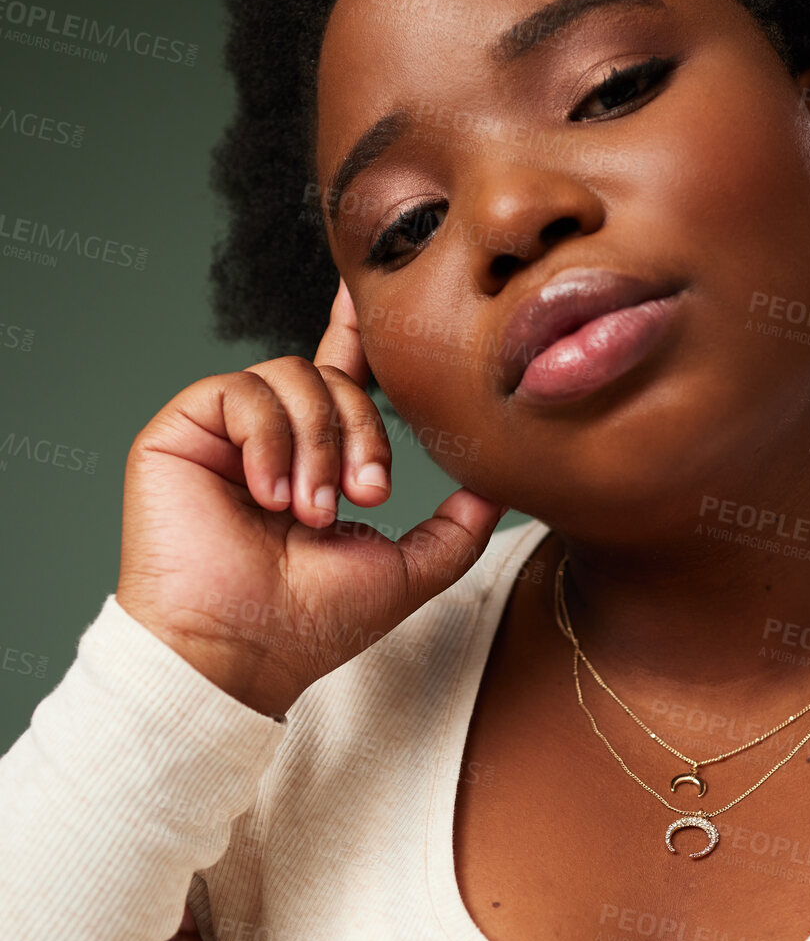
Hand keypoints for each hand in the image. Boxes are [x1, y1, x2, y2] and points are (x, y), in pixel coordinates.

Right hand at [116, 279, 505, 716]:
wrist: (239, 652)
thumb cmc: (310, 626)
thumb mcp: (406, 573)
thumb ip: (456, 528)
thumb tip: (497, 487)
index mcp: (314, 460)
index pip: (341, 376)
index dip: (356, 329)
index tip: (370, 289)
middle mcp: (269, 438)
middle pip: (335, 380)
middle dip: (362, 435)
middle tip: (362, 498)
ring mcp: (224, 433)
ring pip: (292, 378)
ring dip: (317, 446)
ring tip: (308, 512)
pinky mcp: (181, 429)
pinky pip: (242, 390)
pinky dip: (269, 440)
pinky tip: (268, 494)